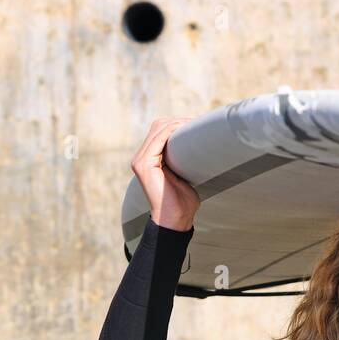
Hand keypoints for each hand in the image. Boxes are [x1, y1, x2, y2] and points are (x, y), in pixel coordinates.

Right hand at [132, 117, 200, 231]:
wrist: (176, 219)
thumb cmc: (182, 201)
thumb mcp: (182, 174)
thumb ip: (181, 159)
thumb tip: (196, 144)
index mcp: (148, 160)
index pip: (160, 130)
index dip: (178, 124)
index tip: (197, 124)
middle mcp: (140, 158)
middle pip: (158, 125)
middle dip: (178, 121)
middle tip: (198, 123)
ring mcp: (140, 161)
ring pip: (159, 128)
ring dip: (178, 123)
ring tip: (194, 125)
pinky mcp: (144, 164)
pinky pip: (159, 138)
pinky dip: (173, 130)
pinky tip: (186, 131)